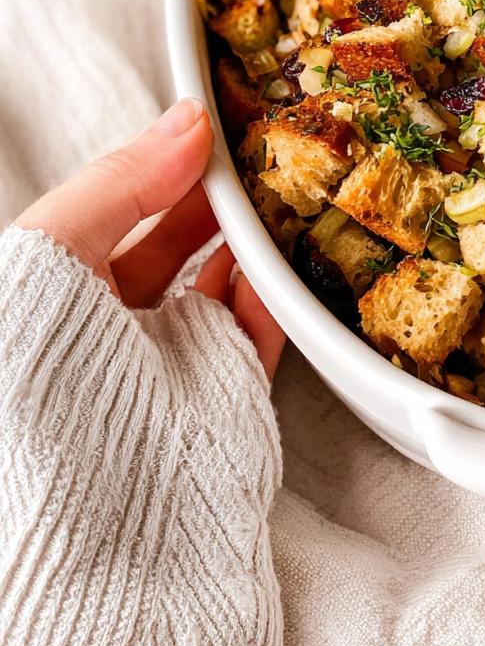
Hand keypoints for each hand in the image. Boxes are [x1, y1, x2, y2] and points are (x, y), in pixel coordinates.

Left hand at [16, 97, 284, 378]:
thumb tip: (186, 121)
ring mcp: (174, 359)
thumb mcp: (48, 254)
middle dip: (216, 190)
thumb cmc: (35, 384)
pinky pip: (265, 327)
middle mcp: (111, 323)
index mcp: (54, 287)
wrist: (92, 526)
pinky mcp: (230, 394)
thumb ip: (119, 181)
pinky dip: (280, 289)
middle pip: (177, 235)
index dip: (161, 161)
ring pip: (227, 276)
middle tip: (258, 144)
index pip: (116, 204)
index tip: (211, 119)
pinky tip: (288, 253)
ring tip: (283, 184)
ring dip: (254, 233)